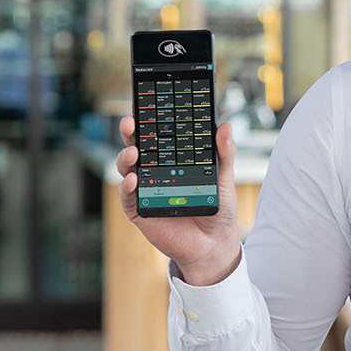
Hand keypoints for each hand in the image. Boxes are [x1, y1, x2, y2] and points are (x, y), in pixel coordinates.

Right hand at [117, 115, 243, 284]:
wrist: (213, 244)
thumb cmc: (218, 209)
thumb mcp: (223, 179)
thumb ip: (223, 154)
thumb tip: (225, 126)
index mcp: (172, 160)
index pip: (158, 136)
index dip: (149, 120)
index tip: (146, 105)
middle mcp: (154, 172)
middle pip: (137, 147)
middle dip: (130, 133)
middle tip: (130, 122)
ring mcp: (144, 190)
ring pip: (126, 169)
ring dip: (125, 158)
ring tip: (133, 153)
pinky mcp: (139, 210)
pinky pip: (128, 197)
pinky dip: (127, 187)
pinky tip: (133, 180)